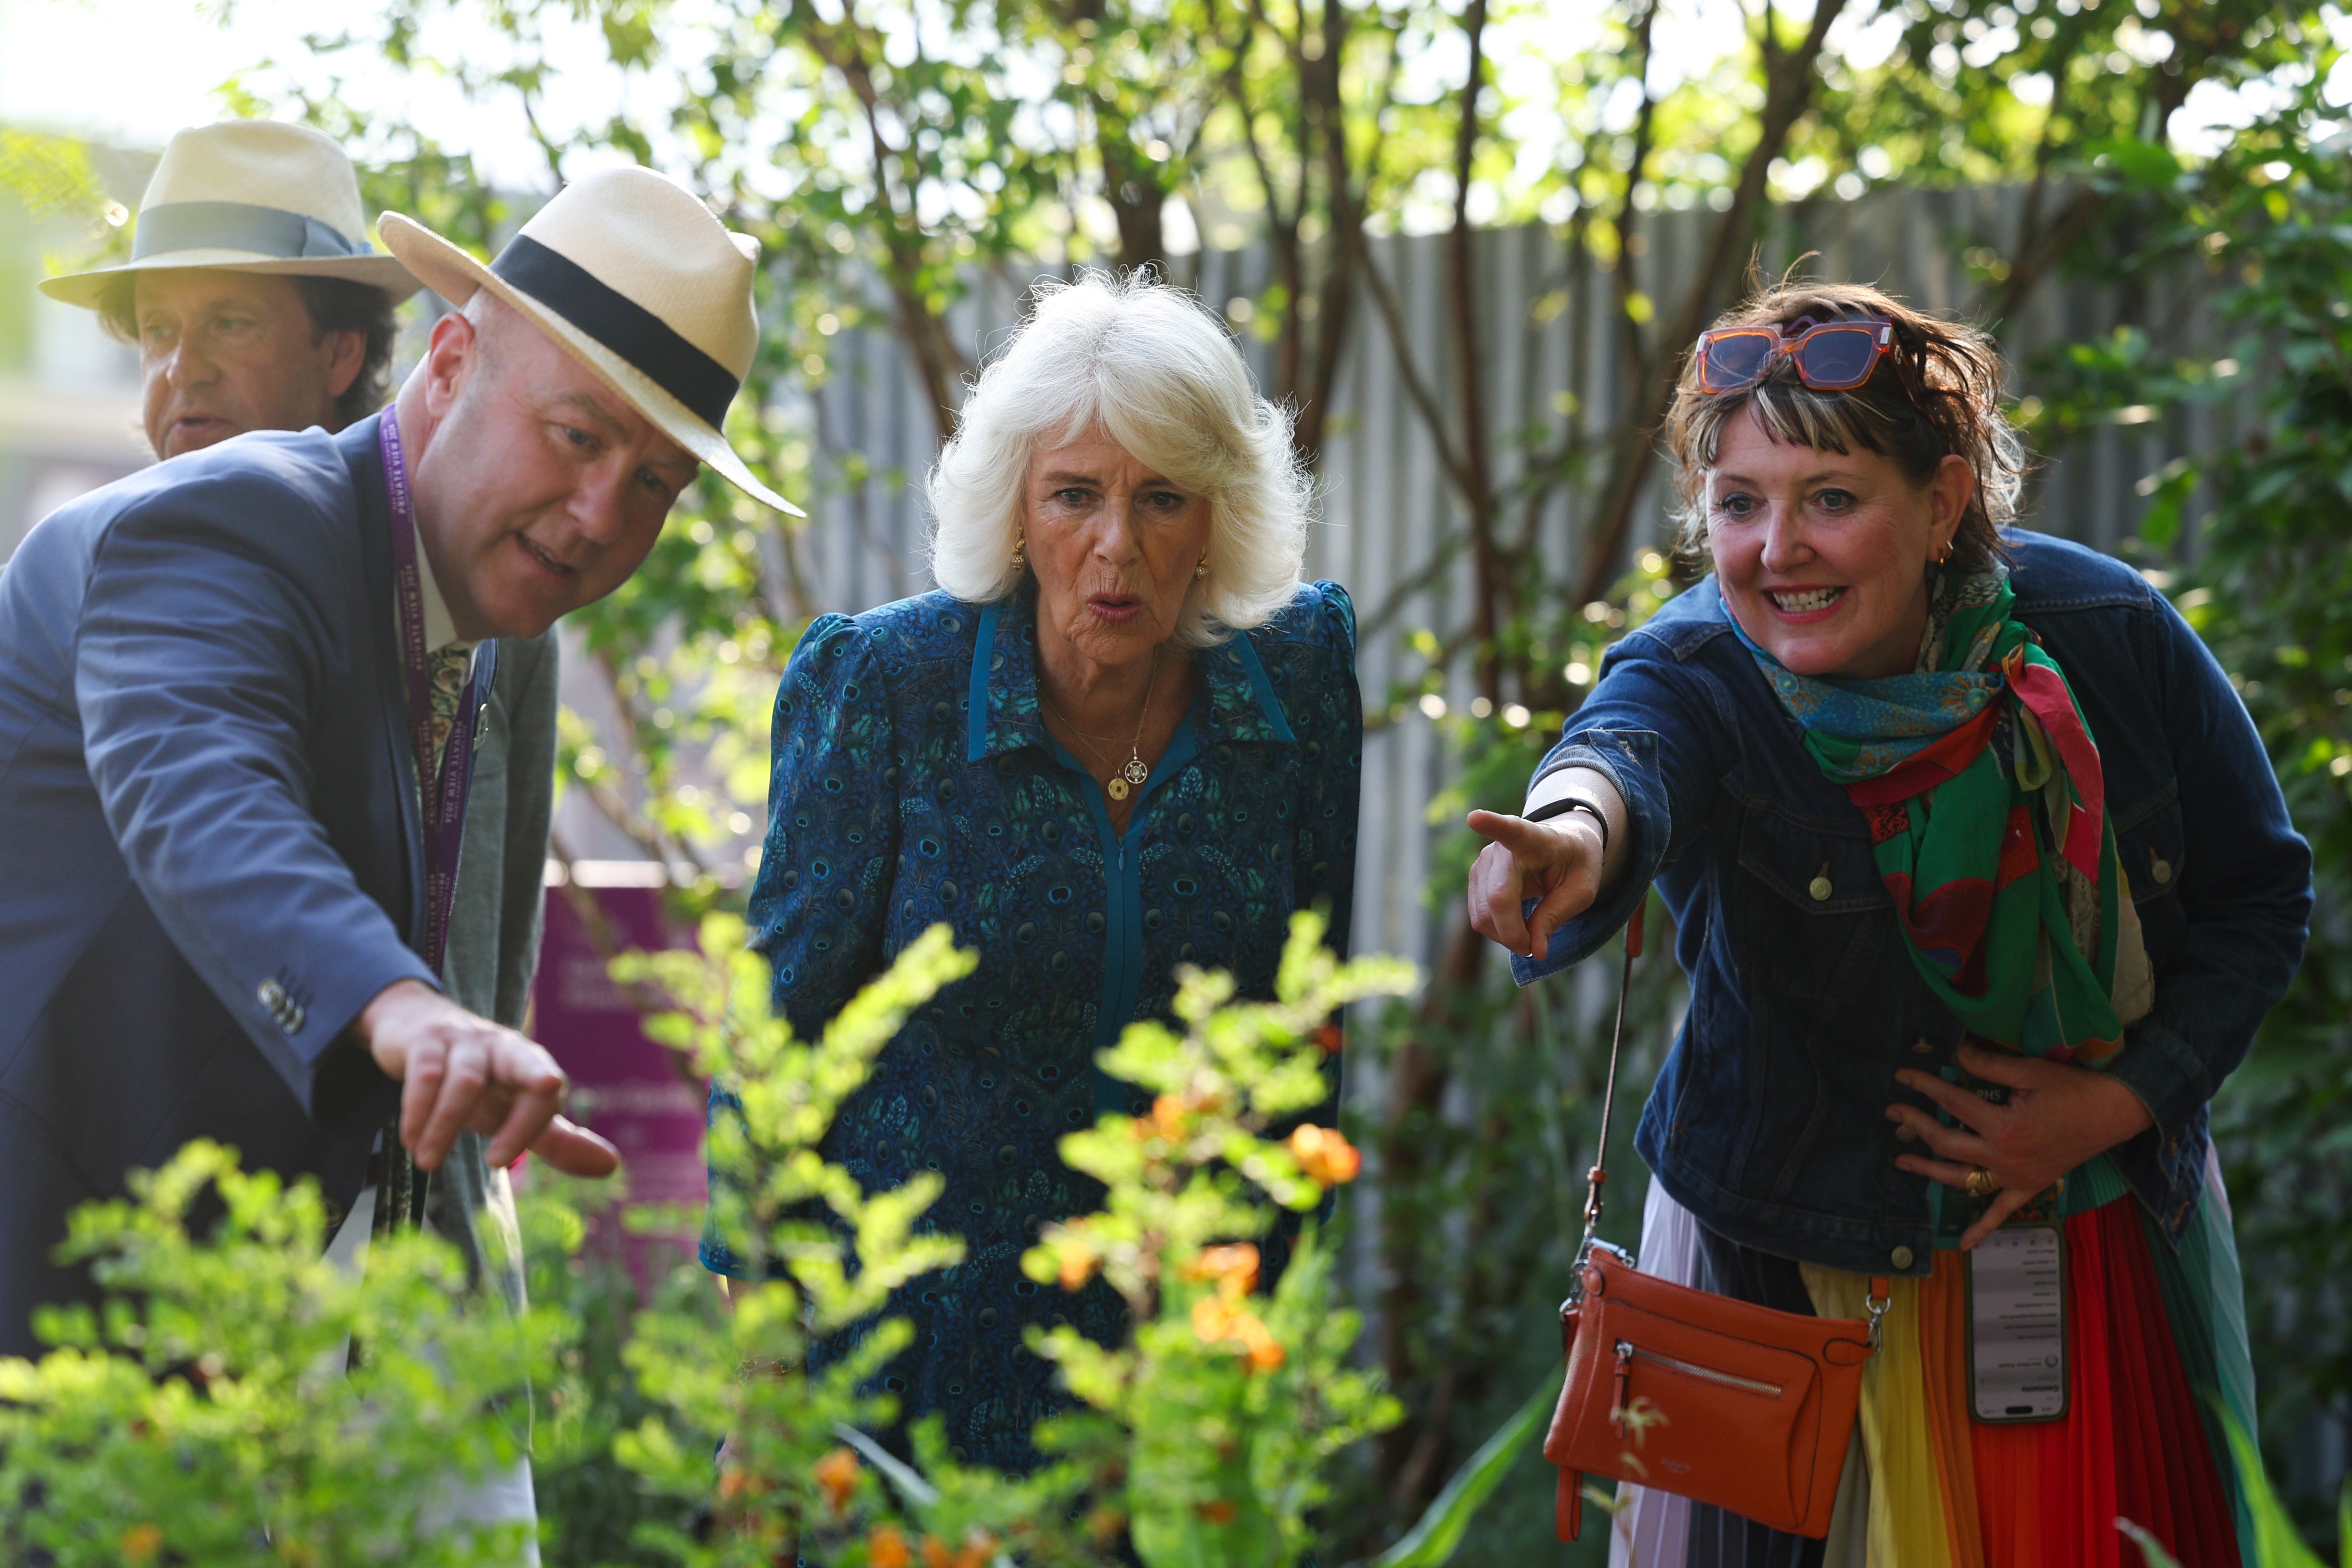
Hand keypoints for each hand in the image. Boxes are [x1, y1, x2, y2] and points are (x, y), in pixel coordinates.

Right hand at [354, 979, 620, 1177]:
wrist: (418, 1027)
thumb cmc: (479, 1079)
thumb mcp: (515, 1110)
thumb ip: (557, 1140)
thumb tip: (611, 1166)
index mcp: (531, 1065)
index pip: (545, 1094)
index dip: (527, 1127)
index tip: (497, 1163)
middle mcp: (503, 1049)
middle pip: (525, 1065)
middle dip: (529, 1091)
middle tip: (517, 1135)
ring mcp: (465, 1041)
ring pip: (464, 1080)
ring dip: (445, 1125)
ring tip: (428, 1163)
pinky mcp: (426, 1041)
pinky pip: (425, 1073)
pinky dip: (417, 1109)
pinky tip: (410, 1140)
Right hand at [1465, 808, 1606, 962]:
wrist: (1562, 846)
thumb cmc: (1575, 865)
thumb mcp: (1580, 891)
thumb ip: (1555, 917)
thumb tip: (1534, 951)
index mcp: (1534, 839)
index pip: (1511, 831)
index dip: (1491, 825)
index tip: (1475, 818)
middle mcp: (1500, 848)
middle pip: (1497, 899)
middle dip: (1513, 933)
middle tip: (1536, 947)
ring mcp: (1482, 863)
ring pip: (1483, 914)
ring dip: (1505, 935)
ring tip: (1530, 933)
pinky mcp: (1475, 878)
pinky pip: (1478, 917)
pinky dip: (1498, 931)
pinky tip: (1516, 924)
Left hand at [1888, 1041, 2154, 1248]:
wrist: (2113, 1113)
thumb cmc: (2073, 1089)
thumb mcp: (2029, 1071)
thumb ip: (1988, 1065)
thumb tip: (1955, 1052)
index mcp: (2002, 1127)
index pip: (1951, 1102)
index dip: (1925, 1086)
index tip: (1903, 1076)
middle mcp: (2003, 1157)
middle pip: (1946, 1143)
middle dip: (1917, 1125)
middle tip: (1894, 1112)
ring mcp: (2014, 1177)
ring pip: (1961, 1178)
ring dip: (1929, 1171)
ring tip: (1902, 1160)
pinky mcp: (2028, 1187)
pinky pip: (2001, 1212)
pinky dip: (1982, 1229)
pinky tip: (1964, 1244)